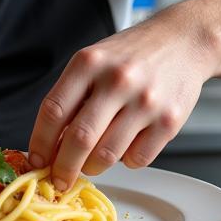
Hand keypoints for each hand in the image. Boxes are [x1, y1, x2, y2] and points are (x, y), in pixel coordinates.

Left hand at [27, 12, 218, 190]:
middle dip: (64, 168)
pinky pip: (137, 159)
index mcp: (89, 63)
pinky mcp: (169, 121)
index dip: (40, 142)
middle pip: (79, 139)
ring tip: (92, 162)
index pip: (53, 110)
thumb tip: (50, 145)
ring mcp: (145, 101)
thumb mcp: (94, 61)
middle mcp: (117, 80)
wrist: (183, 41)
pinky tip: (126, 144)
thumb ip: (71, 97)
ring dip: (93, 168)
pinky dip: (126, 161)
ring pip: (107, 155)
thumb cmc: (132, 55)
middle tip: (60, 180)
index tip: (36, 161)